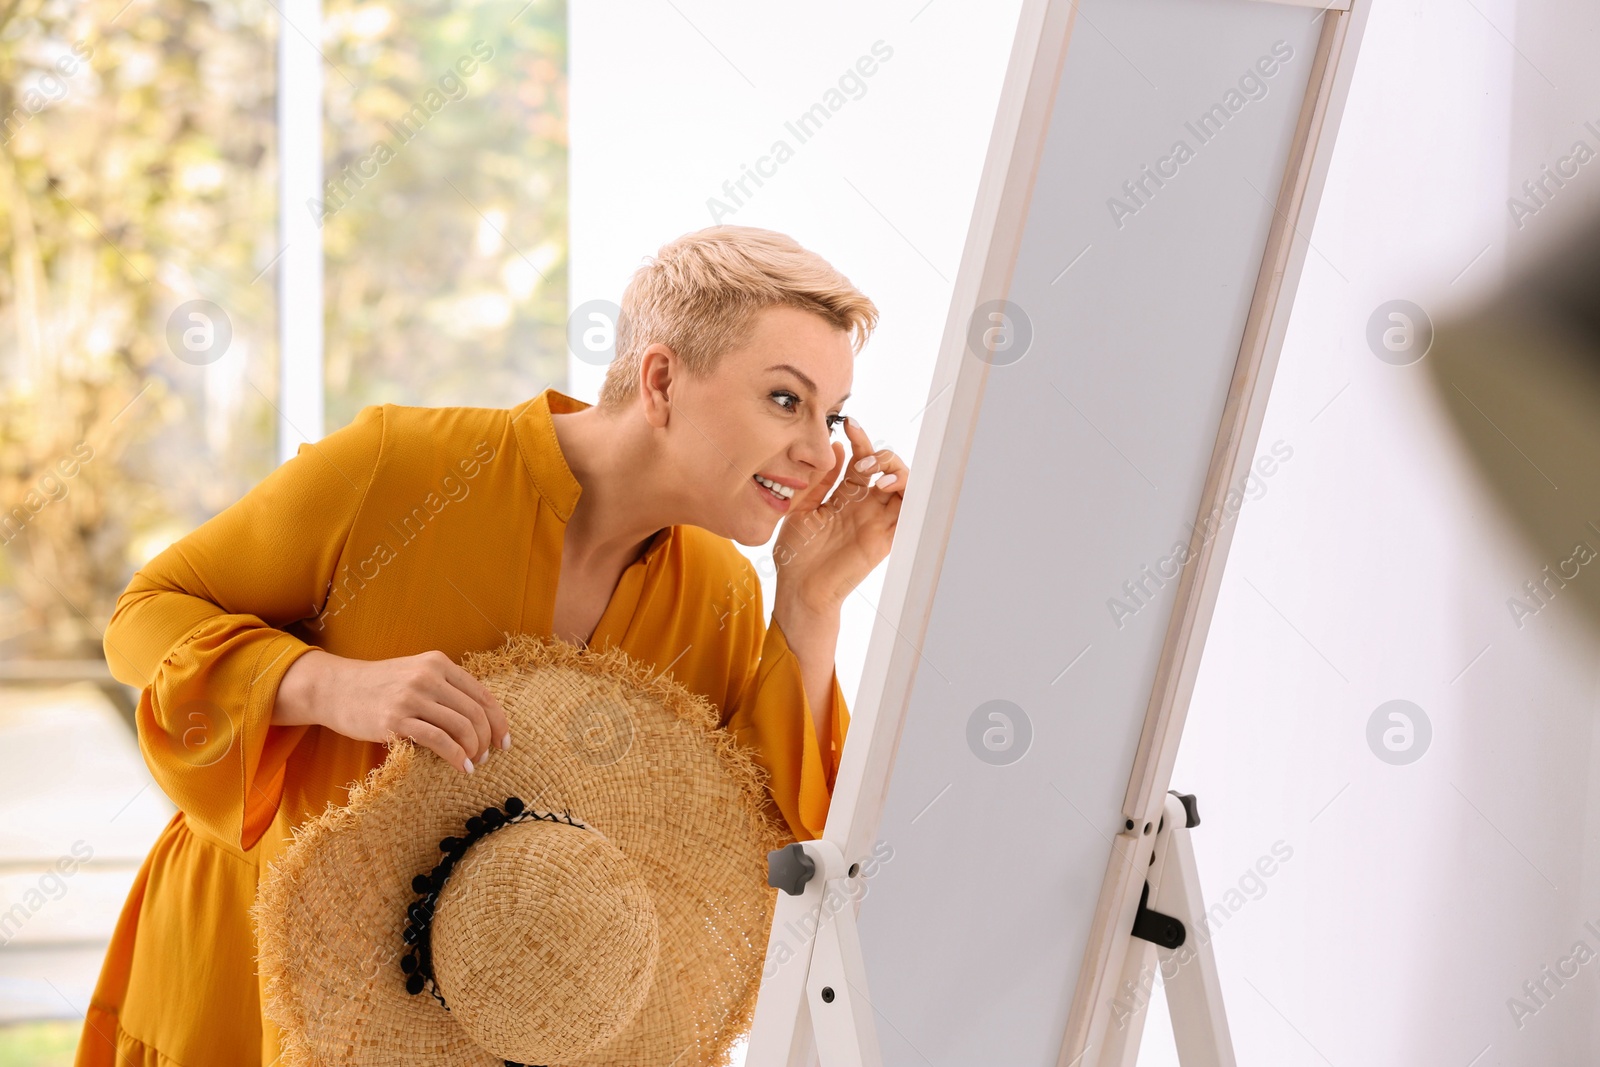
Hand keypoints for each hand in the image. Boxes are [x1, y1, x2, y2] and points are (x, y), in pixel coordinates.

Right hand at [273, 648, 510, 773]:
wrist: (335, 688)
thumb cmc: (379, 686)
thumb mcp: (415, 674)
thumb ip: (445, 688)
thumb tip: (480, 718)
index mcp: (438, 663)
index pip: (482, 694)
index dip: (499, 721)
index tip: (504, 741)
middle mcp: (428, 676)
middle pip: (475, 712)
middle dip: (487, 739)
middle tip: (487, 756)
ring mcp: (412, 697)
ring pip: (461, 726)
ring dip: (474, 750)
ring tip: (473, 763)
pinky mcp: (396, 720)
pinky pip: (439, 740)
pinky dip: (457, 757)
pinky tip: (461, 768)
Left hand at [772, 416, 908, 609]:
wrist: (799, 589)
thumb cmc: (796, 555)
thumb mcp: (801, 508)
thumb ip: (819, 481)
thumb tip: (837, 449)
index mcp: (844, 498)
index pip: (861, 461)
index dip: (860, 440)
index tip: (849, 424)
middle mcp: (864, 507)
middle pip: (886, 469)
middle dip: (879, 454)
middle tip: (861, 460)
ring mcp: (876, 522)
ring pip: (903, 487)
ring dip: (896, 471)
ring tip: (876, 473)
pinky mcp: (885, 539)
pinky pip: (908, 514)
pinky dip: (907, 495)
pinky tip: (887, 486)